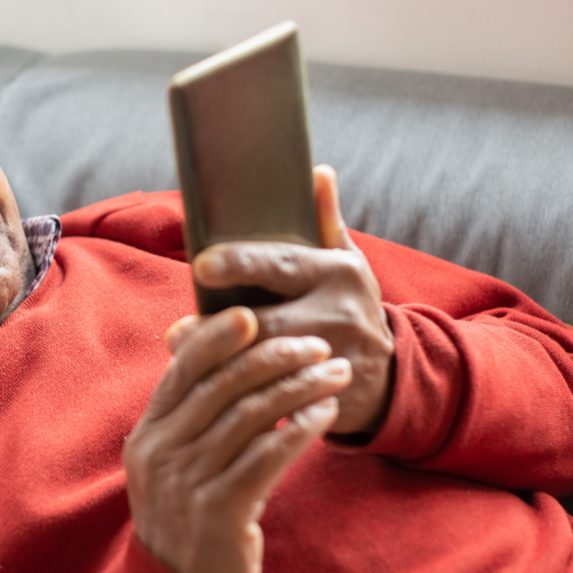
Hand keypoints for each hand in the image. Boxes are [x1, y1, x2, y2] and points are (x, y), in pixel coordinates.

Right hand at [123, 307, 348, 572]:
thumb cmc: (188, 519)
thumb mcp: (174, 466)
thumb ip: (191, 420)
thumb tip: (230, 363)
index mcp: (147, 434)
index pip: (182, 369)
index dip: (216, 336)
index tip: (252, 314)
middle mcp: (161, 452)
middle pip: (223, 384)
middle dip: (273, 355)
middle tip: (315, 343)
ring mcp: (188, 482)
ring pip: (252, 414)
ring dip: (300, 385)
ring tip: (334, 373)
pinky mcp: (222, 510)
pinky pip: (270, 454)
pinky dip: (302, 427)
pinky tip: (326, 413)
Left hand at [192, 165, 394, 434]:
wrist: (395, 374)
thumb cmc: (351, 305)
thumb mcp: (347, 262)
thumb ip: (326, 221)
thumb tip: (317, 171)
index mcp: (337, 272)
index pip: (281, 264)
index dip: (240, 263)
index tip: (202, 264)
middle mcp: (340, 313)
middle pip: (267, 322)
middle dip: (218, 328)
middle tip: (178, 330)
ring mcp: (336, 358)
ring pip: (267, 364)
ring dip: (222, 362)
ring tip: (185, 355)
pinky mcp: (329, 398)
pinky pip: (277, 401)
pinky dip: (243, 396)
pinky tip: (213, 392)